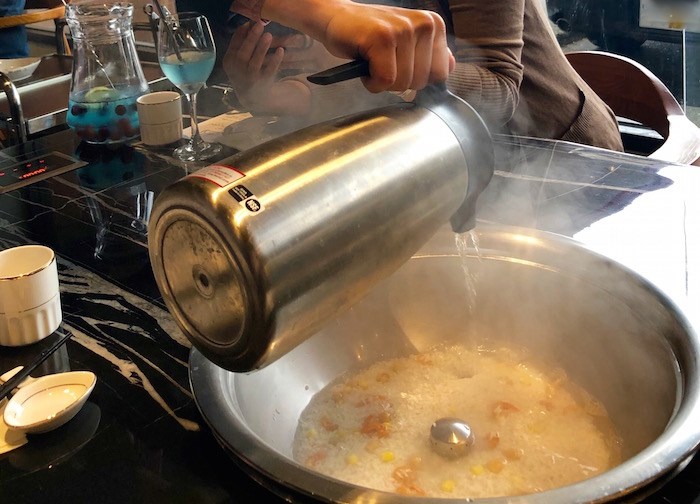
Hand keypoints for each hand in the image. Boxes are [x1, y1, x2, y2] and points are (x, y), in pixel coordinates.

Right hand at [222, 22, 285, 111]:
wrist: (254, 98)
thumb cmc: (246, 72)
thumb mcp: (239, 60)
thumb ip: (241, 43)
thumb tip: (248, 23)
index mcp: (229, 62)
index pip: (233, 46)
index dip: (241, 34)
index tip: (250, 22)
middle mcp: (237, 72)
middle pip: (243, 54)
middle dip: (251, 39)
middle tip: (259, 24)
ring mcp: (250, 79)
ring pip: (255, 63)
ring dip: (262, 49)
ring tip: (269, 35)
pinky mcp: (262, 84)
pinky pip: (269, 72)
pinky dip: (275, 61)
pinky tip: (281, 50)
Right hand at [261, 0, 454, 92]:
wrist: (337, 20)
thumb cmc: (371, 37)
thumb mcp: (407, 44)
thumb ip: (431, 55)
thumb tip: (450, 67)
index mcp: (434, 26)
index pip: (440, 75)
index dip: (415, 79)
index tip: (399, 65)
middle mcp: (424, 24)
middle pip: (420, 82)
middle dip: (397, 82)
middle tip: (381, 63)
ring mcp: (404, 29)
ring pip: (402, 83)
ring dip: (381, 82)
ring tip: (372, 62)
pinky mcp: (382, 37)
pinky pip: (385, 80)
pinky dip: (371, 82)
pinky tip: (365, 65)